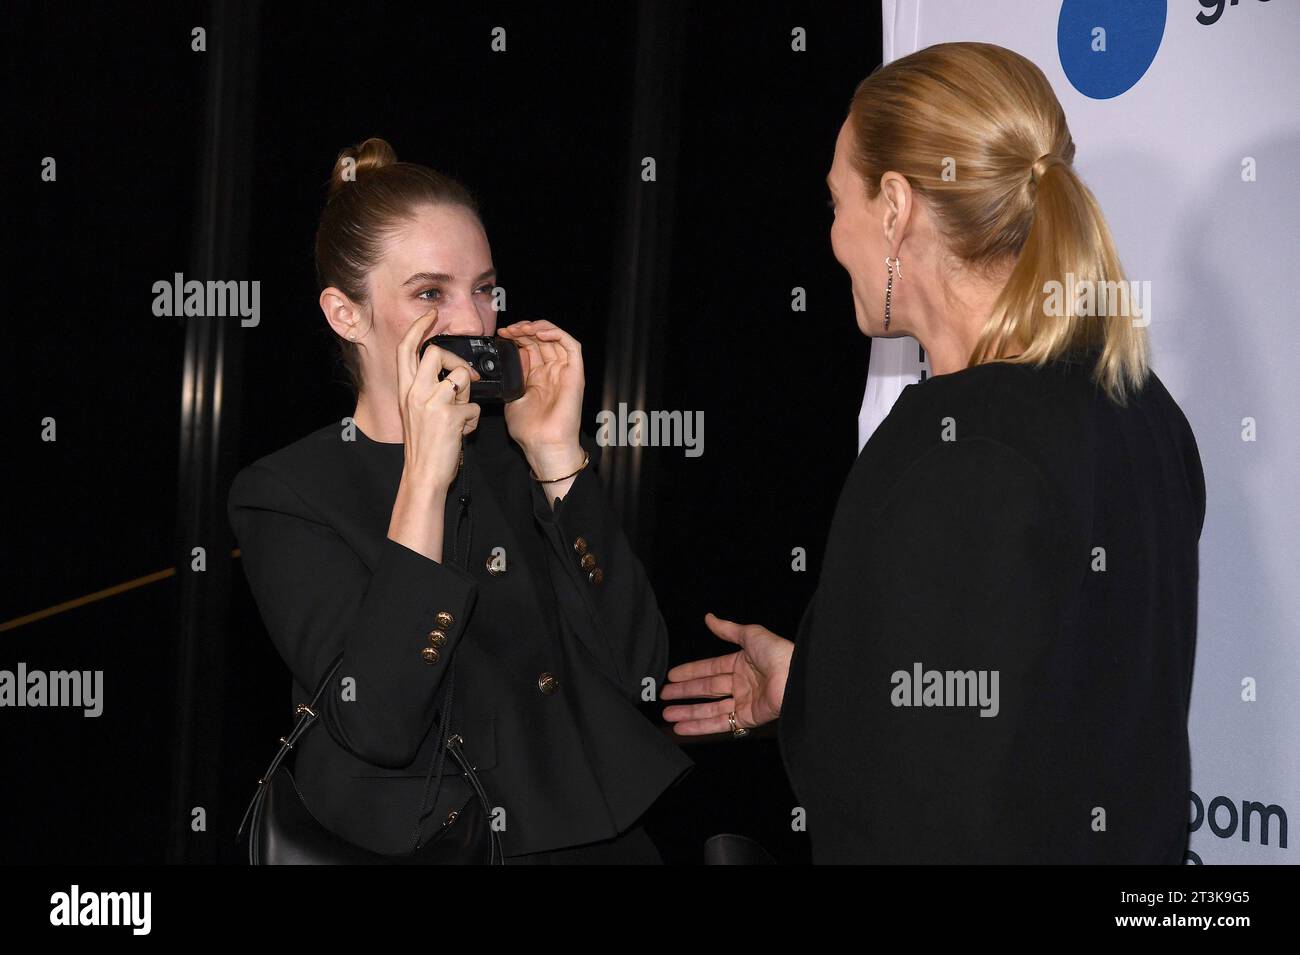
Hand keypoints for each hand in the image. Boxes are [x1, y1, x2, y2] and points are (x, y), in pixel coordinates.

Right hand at [396, 307, 481, 490]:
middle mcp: (415, 392)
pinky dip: (473, 420)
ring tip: (461, 414)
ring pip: (462, 377)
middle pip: (436, 353)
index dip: (419, 327)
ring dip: (468, 396)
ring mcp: (432, 403)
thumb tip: (450, 375)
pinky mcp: (450, 416)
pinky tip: (463, 432)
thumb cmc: (424, 446)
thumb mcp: (415, 412)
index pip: (407, 349)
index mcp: (406, 390)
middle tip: (462, 380)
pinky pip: (474, 405)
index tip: (431, 315)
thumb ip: (426, 390)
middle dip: (456, 362)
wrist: (423, 475)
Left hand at [498, 320, 583, 475]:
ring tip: (522, 329)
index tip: (501, 334)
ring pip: (556, 338)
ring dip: (538, 328)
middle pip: (542, 340)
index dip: (517, 336)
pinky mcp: (575, 374)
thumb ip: (512, 379)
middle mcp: (553, 372)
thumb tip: (508, 361)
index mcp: (538, 377)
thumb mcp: (512, 398)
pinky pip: (572, 346)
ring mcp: (565, 372)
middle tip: (509, 330)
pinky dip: (556, 334)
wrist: (543, 444)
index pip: (531, 347)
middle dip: (524, 329)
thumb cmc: (530, 430)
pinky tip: (539, 333)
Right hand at [661, 613, 793, 735]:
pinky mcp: (748, 718)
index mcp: (742, 663)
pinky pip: (719, 723)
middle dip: (684, 693)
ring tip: (668, 714)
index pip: (709, 668)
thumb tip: (710, 618)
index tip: (672, 675)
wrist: (795, 675)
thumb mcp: (750, 634)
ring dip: (687, 712)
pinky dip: (700, 726)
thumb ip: (727, 629)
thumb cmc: (779, 652)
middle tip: (664, 695)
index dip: (690, 672)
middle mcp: (741, 683)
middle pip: (706, 689)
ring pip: (709, 709)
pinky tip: (683, 727)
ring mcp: (744, 701)